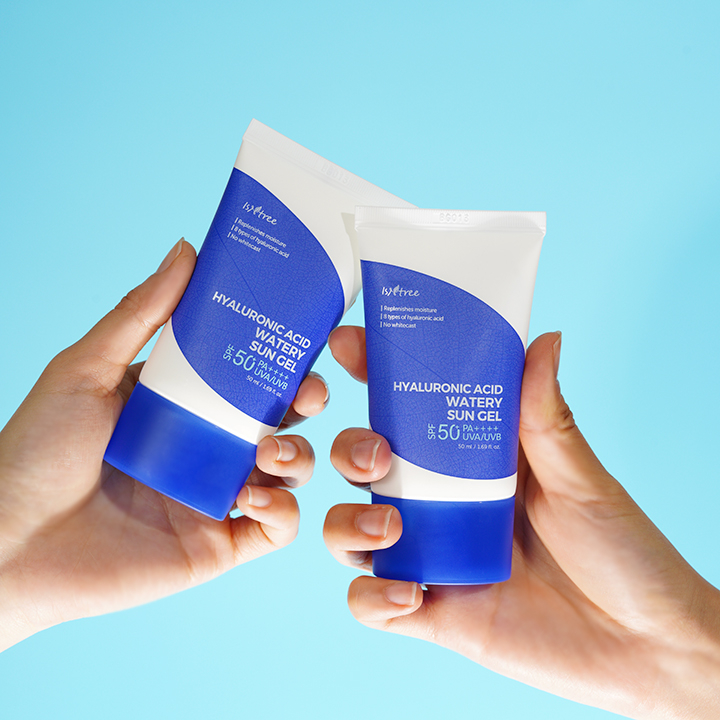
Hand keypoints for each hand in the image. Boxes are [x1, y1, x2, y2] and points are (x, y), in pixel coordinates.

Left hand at [0, 239, 326, 650]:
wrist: (9, 546)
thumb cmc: (36, 452)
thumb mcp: (86, 368)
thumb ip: (141, 312)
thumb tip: (185, 250)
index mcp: (182, 402)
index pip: (247, 373)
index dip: (280, 358)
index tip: (300, 342)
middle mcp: (206, 445)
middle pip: (280, 419)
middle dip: (306, 404)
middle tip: (306, 396)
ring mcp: (215, 494)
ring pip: (289, 471)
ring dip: (298, 457)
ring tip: (267, 454)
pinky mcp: (219, 545)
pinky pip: (276, 528)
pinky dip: (282, 513)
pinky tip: (252, 498)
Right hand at [323, 326, 719, 718]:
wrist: (645, 643)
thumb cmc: (620, 549)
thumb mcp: (580, 477)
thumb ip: (548, 415)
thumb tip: (545, 340)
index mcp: (469, 458)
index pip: (406, 407)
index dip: (371, 372)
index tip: (350, 344)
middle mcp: (439, 502)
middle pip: (361, 463)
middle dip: (349, 450)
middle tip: (378, 455)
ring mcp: (430, 555)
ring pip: (348, 529)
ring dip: (348, 523)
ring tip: (392, 527)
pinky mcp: (430, 611)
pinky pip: (369, 603)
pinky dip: (373, 597)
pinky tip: (411, 593)